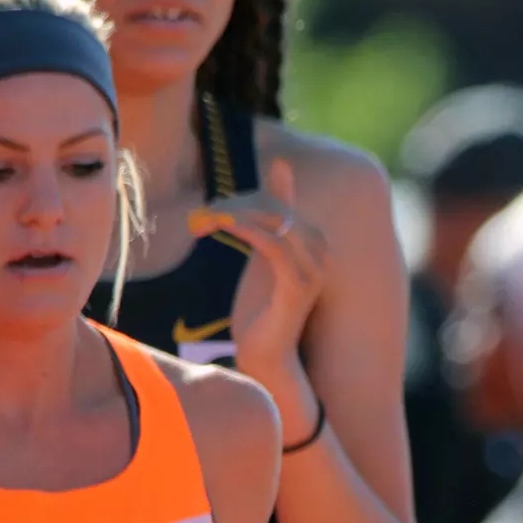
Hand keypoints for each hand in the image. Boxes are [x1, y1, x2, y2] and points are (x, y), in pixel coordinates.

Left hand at [189, 158, 327, 380]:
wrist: (265, 355)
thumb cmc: (261, 309)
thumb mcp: (263, 256)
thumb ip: (269, 220)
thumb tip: (281, 167)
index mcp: (314, 243)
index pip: (278, 204)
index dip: (242, 200)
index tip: (210, 211)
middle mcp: (321, 253)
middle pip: (276, 209)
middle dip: (235, 207)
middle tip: (201, 217)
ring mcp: (313, 270)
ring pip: (275, 223)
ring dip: (236, 216)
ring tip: (204, 222)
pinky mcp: (298, 287)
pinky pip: (274, 246)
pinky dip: (248, 231)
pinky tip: (223, 230)